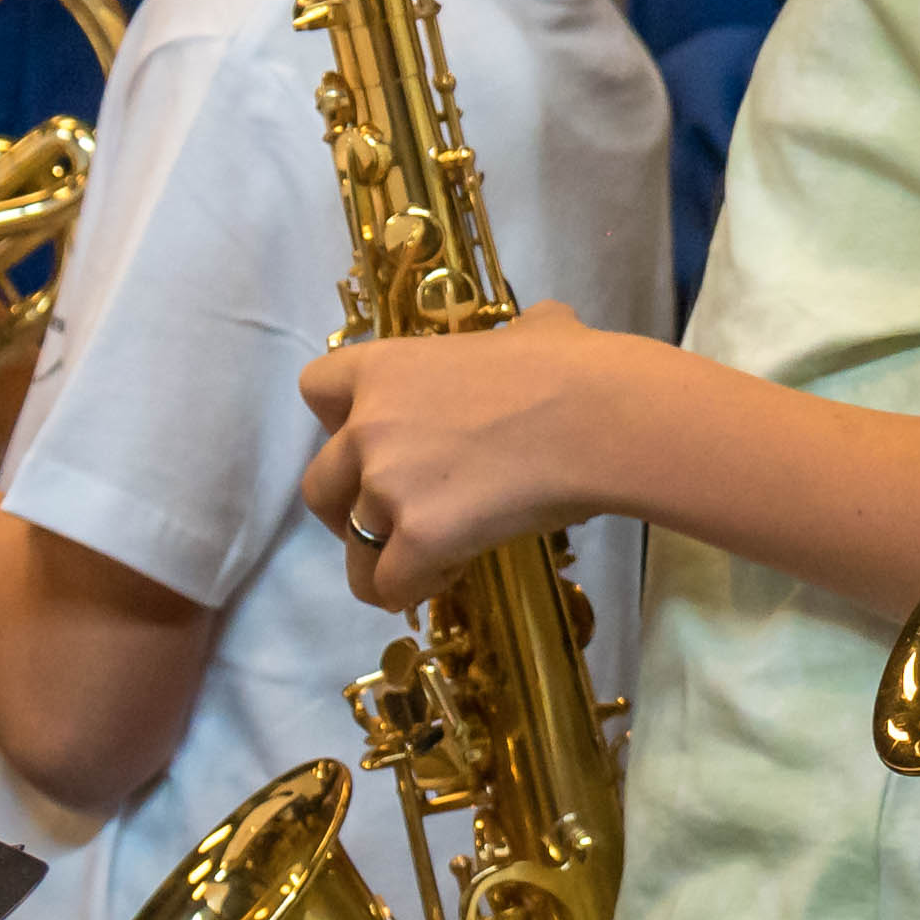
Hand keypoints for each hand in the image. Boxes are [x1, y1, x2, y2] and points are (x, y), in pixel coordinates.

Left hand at [296, 306, 628, 602]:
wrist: (603, 418)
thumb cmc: (575, 367)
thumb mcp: (536, 330)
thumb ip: (514, 337)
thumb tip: (544, 332)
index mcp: (387, 369)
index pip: (315, 390)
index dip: (338, 421)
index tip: (376, 440)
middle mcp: (369, 427)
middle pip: (319, 485)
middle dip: (349, 508)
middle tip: (394, 518)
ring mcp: (387, 486)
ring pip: (353, 546)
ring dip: (383, 559)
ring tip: (428, 565)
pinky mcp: (418, 538)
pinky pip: (389, 584)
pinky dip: (413, 589)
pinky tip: (451, 576)